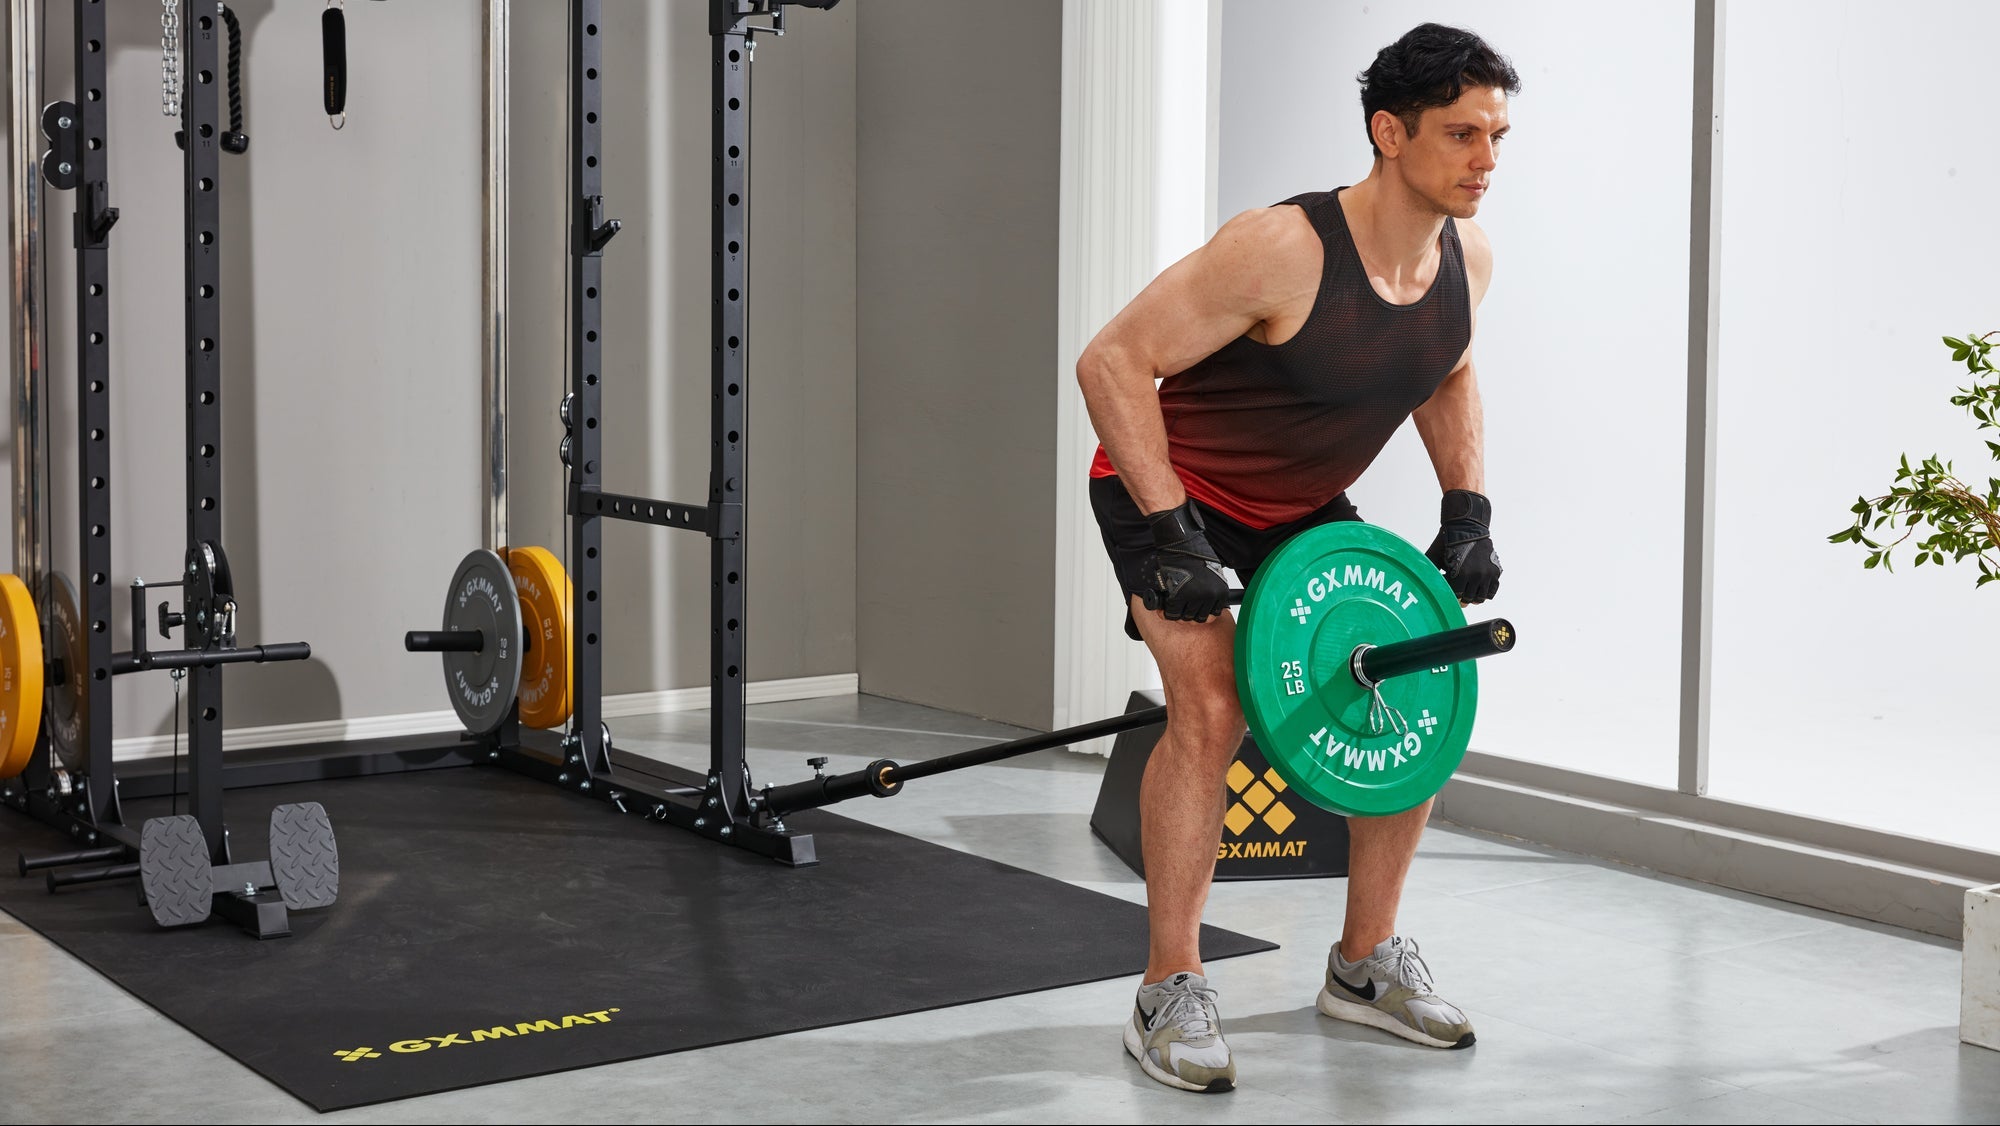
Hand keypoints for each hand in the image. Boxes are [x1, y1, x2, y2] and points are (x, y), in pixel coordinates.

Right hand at [1138, 501, 1232, 623]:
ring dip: (1176, 614)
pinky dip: (1166, 612)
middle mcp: (1210, 596)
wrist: (1179, 540)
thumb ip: (1210, 588)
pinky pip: (1171, 612)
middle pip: (1199, 619)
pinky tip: (1163, 607)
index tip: (1192, 610)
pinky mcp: (1177, 596)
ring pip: (1185, 618)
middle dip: (1188, 615)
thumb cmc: (1193, 551)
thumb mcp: (1211, 571)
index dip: (1200, 614)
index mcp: (1220, 591)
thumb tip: (1202, 602)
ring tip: (1170, 607)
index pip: (1213, 615)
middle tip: (1179, 609)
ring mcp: (1194, 597)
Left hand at [1425, 489, 1501, 603]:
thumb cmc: (1448, 542)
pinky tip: (1476, 586)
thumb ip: (1427, 571)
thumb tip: (1415, 583)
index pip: (1456, 596)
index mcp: (1461, 573)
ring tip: (1466, 590)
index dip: (1450, 594)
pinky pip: (1492, 590)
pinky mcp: (1496, 571)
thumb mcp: (1434, 557)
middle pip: (1468, 599)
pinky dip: (1485, 592)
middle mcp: (1476, 575)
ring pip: (1480, 598)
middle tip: (1456, 591)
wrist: (1467, 526)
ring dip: (1472, 596)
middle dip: (1460, 597)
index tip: (1447, 586)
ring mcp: (1487, 574)